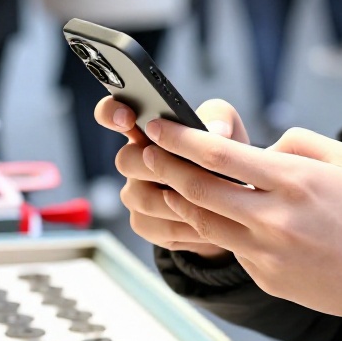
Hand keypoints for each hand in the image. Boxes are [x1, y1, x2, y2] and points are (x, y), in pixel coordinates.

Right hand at [97, 98, 244, 261]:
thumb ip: (220, 117)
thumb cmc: (222, 156)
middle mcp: (134, 160)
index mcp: (147, 129)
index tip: (127, 117)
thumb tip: (215, 130)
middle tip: (194, 170)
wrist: (231, 201)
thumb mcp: (227, 127)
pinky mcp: (144, 223)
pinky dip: (188, 226)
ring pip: (143, 198)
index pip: (111, 113)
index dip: (111, 113)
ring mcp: (134, 193)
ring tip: (216, 201)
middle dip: (160, 166)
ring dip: (182, 200)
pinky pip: (157, 227)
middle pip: (125, 160)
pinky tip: (213, 223)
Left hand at [140, 110, 341, 318]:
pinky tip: (214, 215)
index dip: (180, 138)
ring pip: (202, 222)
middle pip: (197, 190)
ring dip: (178, 201)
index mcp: (293, 180)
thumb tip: (262, 147)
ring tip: (167, 183)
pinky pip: (231, 246)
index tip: (158, 126)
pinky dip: (217, 228)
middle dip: (164, 167)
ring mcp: (266, 251)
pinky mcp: (265, 275)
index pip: (219, 155)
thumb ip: (297, 143)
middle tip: (146, 153)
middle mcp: (273, 217)